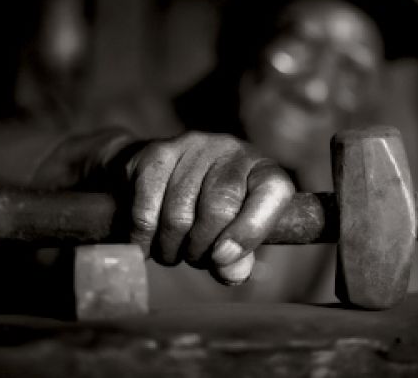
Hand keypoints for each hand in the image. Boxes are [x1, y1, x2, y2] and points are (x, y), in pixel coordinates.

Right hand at [123, 131, 294, 284]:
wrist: (160, 175)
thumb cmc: (207, 211)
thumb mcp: (233, 234)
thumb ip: (238, 259)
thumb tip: (229, 270)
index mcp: (262, 170)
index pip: (273, 191)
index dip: (251, 230)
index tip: (223, 259)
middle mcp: (232, 150)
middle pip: (220, 207)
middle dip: (201, 248)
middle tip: (194, 257)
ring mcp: (194, 146)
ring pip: (179, 214)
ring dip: (171, 248)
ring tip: (172, 250)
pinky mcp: (158, 153)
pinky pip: (146, 211)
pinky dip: (144, 240)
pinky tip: (146, 243)